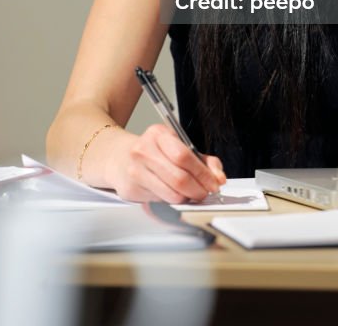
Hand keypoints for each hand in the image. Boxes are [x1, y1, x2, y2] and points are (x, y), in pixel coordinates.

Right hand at [110, 124, 225, 202]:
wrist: (119, 157)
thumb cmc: (153, 151)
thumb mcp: (177, 145)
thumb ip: (202, 159)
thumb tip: (218, 177)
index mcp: (158, 134)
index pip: (184, 156)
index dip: (203, 173)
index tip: (214, 183)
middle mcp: (144, 150)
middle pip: (179, 178)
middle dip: (198, 190)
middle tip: (205, 192)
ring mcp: (135, 171)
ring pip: (171, 194)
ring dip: (187, 199)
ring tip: (190, 194)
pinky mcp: (130, 190)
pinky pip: (160, 202)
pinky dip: (172, 202)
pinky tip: (171, 193)